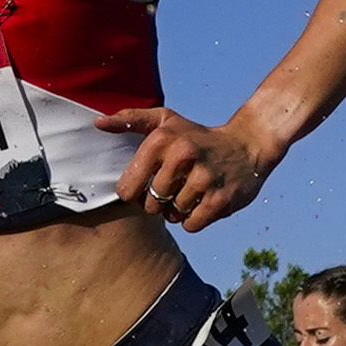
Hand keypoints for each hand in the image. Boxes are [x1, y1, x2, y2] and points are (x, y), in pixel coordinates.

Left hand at [103, 106, 271, 231]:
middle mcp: (182, 156)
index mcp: (161, 140)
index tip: (150, 184)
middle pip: (150, 206)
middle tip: (177, 187)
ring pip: (171, 216)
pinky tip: (204, 200)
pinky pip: (191, 225)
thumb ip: (130, 120)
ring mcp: (203, 178)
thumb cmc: (197, 136)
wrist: (247, 145)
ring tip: (192, 191)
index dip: (136, 193)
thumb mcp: (166, 121)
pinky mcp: (220, 199)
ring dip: (179, 210)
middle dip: (160, 202)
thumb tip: (98, 123)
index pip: (127, 190)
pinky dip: (194, 219)